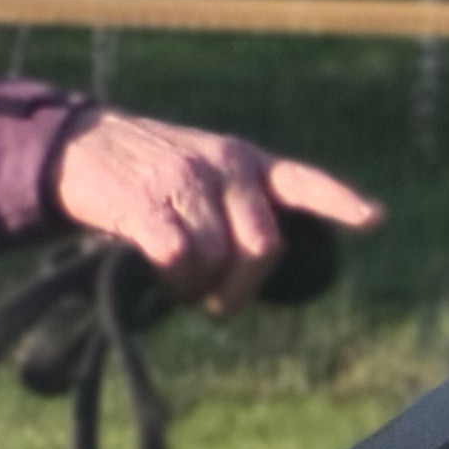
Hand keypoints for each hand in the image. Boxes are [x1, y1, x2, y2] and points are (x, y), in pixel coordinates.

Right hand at [50, 111, 384, 313]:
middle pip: (263, 246)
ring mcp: (186, 183)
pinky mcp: (145, 203)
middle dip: (244, 288)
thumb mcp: (202, 167)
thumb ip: (235, 204)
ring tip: (180, 285)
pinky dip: (174, 279)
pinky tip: (161, 276)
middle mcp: (225, 168)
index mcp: (246, 159)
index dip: (338, 202)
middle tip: (219, 306)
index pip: (302, 180)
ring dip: (199, 288)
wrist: (75, 143)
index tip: (373, 219)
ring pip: (218, 258)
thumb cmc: (146, 170)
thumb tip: (254, 267)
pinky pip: (178, 257)